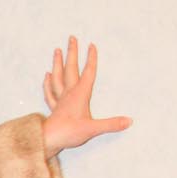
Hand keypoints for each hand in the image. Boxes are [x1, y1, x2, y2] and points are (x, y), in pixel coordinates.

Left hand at [41, 36, 131, 155]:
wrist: (47, 140)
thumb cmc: (69, 133)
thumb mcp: (93, 129)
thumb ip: (111, 124)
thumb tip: (129, 121)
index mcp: (80, 94)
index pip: (88, 73)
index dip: (91, 59)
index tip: (92, 45)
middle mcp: (69, 94)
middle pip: (70, 69)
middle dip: (72, 53)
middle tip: (71, 38)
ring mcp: (59, 100)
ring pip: (57, 77)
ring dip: (57, 63)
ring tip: (57, 50)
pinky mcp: (53, 108)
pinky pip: (50, 92)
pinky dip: (48, 82)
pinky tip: (47, 75)